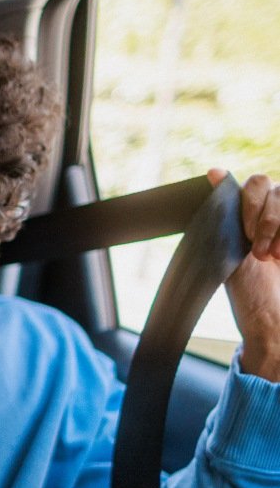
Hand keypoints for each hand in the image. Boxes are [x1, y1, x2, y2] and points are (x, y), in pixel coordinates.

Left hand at [209, 169, 279, 380]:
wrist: (272, 317)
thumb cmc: (248, 287)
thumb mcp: (228, 249)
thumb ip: (224, 211)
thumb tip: (214, 171)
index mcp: (253, 213)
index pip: (256, 183)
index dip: (250, 204)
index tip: (244, 234)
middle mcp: (275, 212)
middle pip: (274, 186)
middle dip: (265, 217)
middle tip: (259, 250)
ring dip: (276, 226)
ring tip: (272, 256)